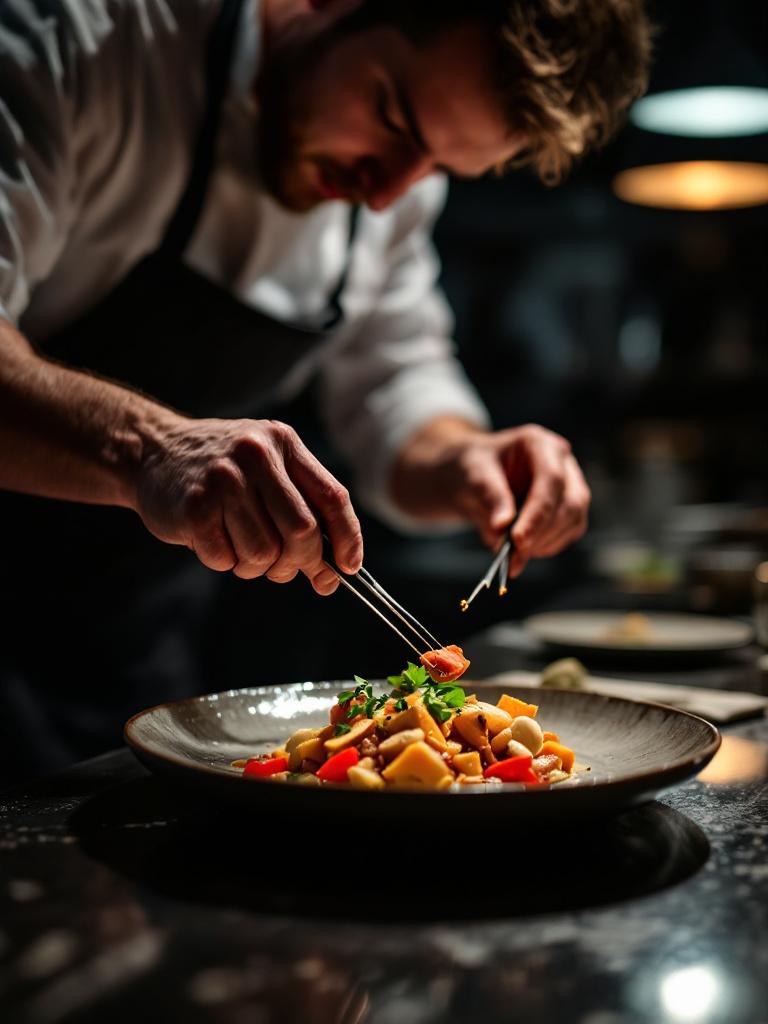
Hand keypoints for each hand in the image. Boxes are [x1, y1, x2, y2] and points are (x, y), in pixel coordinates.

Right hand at [134, 416, 361, 594]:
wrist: (151, 451)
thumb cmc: (221, 470)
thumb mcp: (267, 470)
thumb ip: (302, 512)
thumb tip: (331, 576)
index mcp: (284, 443)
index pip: (333, 497)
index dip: (348, 538)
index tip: (349, 567)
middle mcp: (256, 455)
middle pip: (302, 532)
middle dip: (300, 562)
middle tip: (284, 568)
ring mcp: (223, 480)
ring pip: (264, 553)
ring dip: (255, 565)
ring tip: (239, 546)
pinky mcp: (194, 507)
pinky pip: (226, 559)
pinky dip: (224, 561)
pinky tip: (213, 538)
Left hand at [390, 419, 589, 576]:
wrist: (470, 479)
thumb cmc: (472, 468)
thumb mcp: (473, 476)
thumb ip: (490, 498)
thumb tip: (501, 528)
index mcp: (539, 444)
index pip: (551, 479)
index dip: (538, 513)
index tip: (519, 540)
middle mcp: (561, 462)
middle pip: (569, 502)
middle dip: (542, 533)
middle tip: (513, 556)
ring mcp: (569, 485)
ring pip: (573, 521)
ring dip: (545, 543)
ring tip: (512, 556)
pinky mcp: (568, 509)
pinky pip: (568, 533)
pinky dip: (546, 546)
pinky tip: (522, 551)